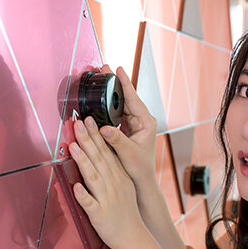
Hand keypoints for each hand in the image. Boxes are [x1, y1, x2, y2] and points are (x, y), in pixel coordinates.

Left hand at [69, 116, 145, 248]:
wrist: (132, 236)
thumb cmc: (125, 212)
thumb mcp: (123, 186)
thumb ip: (111, 171)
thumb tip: (100, 154)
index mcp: (118, 177)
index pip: (106, 152)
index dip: (96, 135)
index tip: (88, 120)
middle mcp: (113, 185)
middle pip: (99, 159)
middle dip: (88, 140)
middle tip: (78, 123)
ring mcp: (106, 199)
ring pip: (93, 176)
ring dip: (83, 161)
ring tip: (74, 146)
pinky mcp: (99, 214)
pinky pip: (90, 203)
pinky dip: (83, 195)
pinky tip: (75, 186)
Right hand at [98, 65, 156, 188]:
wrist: (141, 179)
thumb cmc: (139, 167)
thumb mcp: (128, 153)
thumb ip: (116, 140)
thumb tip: (104, 128)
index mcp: (146, 122)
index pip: (133, 98)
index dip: (125, 83)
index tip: (119, 69)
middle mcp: (141, 120)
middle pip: (126, 97)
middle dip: (115, 83)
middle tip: (104, 69)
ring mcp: (134, 123)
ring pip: (120, 104)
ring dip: (111, 93)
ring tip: (101, 80)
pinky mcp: (126, 128)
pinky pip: (116, 113)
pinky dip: (108, 106)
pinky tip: (101, 99)